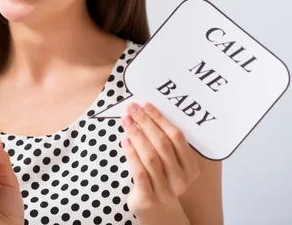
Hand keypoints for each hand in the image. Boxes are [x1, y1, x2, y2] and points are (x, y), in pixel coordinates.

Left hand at [120, 102, 199, 219]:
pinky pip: (140, 172)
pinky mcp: (149, 197)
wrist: (156, 210)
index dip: (160, 119)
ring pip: (150, 156)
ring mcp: (166, 190)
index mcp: (191, 167)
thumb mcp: (170, 163)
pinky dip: (131, 154)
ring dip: (136, 134)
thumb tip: (145, 112)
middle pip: (162, 144)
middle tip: (132, 108)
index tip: (146, 104)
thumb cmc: (161, 178)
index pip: (177, 137)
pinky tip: (124, 141)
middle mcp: (181, 179)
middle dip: (145, 123)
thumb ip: (164, 143)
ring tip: (126, 120)